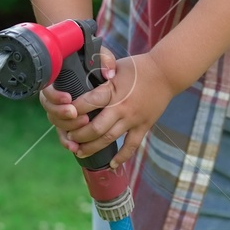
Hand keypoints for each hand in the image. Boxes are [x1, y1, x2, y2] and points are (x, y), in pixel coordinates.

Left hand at [40, 50, 174, 167]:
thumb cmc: (139, 67)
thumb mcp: (116, 65)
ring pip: (109, 139)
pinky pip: (131, 145)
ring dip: (92, 148)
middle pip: (96, 128)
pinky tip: (111, 164)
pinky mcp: (144, 126)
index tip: (62, 115)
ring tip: (79, 152)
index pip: (88, 103)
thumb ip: (99, 72)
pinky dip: (121, 157)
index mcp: (113, 90)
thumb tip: (81, 75)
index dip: (72, 111)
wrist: (167, 73)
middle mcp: (122, 107)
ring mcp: (133, 119)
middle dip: (79, 135)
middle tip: (69, 138)